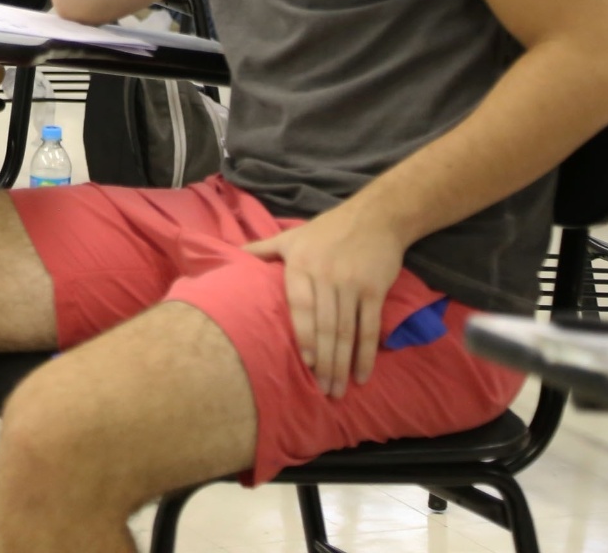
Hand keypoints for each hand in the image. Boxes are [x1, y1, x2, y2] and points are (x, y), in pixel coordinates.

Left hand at [246, 207, 406, 396]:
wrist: (375, 216)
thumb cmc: (327, 229)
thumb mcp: (291, 236)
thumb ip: (262, 249)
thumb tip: (231, 254)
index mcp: (300, 264)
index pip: (300, 306)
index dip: (303, 336)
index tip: (304, 365)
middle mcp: (326, 275)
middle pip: (325, 326)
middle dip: (324, 361)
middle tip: (321, 391)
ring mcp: (352, 284)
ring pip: (346, 331)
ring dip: (343, 364)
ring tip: (338, 391)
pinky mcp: (375, 289)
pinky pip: (370, 327)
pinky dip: (367, 353)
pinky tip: (362, 375)